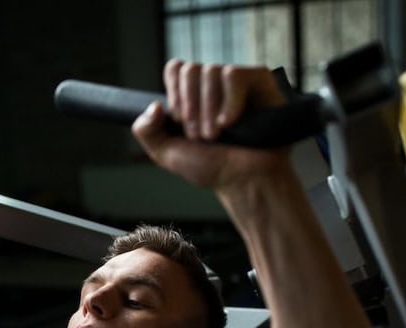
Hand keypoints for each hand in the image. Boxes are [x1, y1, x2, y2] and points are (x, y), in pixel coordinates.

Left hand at [132, 61, 292, 190]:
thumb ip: (146, 131)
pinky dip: (230, 102)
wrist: (245, 180)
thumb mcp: (168, 154)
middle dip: (191, 108)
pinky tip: (233, 122)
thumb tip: (153, 105)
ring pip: (211, 71)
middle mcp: (214, 84)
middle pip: (190, 70)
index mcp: (193, 95)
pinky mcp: (259, 80)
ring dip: (209, 110)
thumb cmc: (213, 168)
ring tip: (218, 135)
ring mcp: (237, 81)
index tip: (180, 122)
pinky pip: (234, 75)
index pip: (176, 68)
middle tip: (201, 136)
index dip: (175, 94)